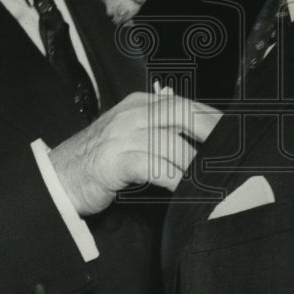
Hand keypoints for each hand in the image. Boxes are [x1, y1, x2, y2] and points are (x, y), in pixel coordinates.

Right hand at [50, 90, 220, 215]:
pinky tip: (185, 190)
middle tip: (233, 154)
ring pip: (172, 142)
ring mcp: (122, 135)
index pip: (187, 104)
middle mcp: (133, 113)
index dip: (214, 119)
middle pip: (183, 114)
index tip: (236, 135)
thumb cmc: (99, 160)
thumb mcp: (132, 135)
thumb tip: (205, 143)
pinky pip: (153, 166)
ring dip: (196, 164)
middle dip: (213, 133)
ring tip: (213, 179)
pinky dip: (174, 178)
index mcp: (141, 104)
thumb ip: (162, 131)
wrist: (57, 177)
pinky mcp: (113, 160)